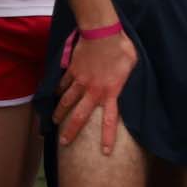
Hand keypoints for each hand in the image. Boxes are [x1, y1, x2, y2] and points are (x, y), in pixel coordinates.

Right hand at [53, 29, 136, 153]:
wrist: (101, 34)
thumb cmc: (121, 48)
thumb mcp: (131, 65)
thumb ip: (126, 76)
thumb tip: (124, 78)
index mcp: (110, 92)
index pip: (110, 121)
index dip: (107, 138)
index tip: (105, 152)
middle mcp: (93, 91)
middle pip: (79, 116)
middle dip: (71, 131)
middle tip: (64, 143)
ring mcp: (80, 81)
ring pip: (66, 101)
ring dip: (59, 112)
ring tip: (54, 121)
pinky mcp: (72, 70)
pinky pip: (63, 83)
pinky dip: (58, 89)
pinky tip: (54, 94)